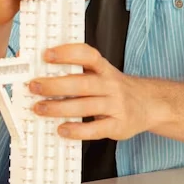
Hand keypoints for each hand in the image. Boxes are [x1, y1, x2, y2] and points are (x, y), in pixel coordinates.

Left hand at [29, 44, 155, 141]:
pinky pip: (96, 129)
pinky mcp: (118, 126)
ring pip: (85, 106)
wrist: (150, 104)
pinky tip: (62, 129)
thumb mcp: (102, 74)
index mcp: (104, 69)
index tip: (47, 55)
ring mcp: (116, 106)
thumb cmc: (114, 88)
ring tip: (39, 108)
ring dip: (59, 108)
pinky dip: (77, 130)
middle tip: (34, 86)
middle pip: (81, 83)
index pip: (87, 56)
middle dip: (55, 85)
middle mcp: (111, 85)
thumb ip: (78, 72)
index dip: (67, 53)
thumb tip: (41, 71)